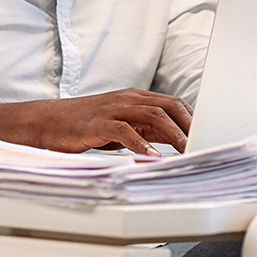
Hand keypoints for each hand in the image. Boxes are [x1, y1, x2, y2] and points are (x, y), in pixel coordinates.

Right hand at [25, 89, 192, 155]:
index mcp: (135, 98)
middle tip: (205, 145)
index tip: (208, 137)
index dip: (193, 119)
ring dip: (173, 134)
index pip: (173, 104)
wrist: (47, 121)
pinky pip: (125, 131)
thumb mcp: (120, 124)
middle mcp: (128, 99)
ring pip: (153, 116)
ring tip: (187, 151)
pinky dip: (141, 144)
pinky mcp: (98, 123)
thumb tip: (174, 141)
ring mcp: (113, 109)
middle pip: (168, 107)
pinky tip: (151, 158)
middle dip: (190, 125)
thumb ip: (145, 129)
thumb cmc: (84, 125)